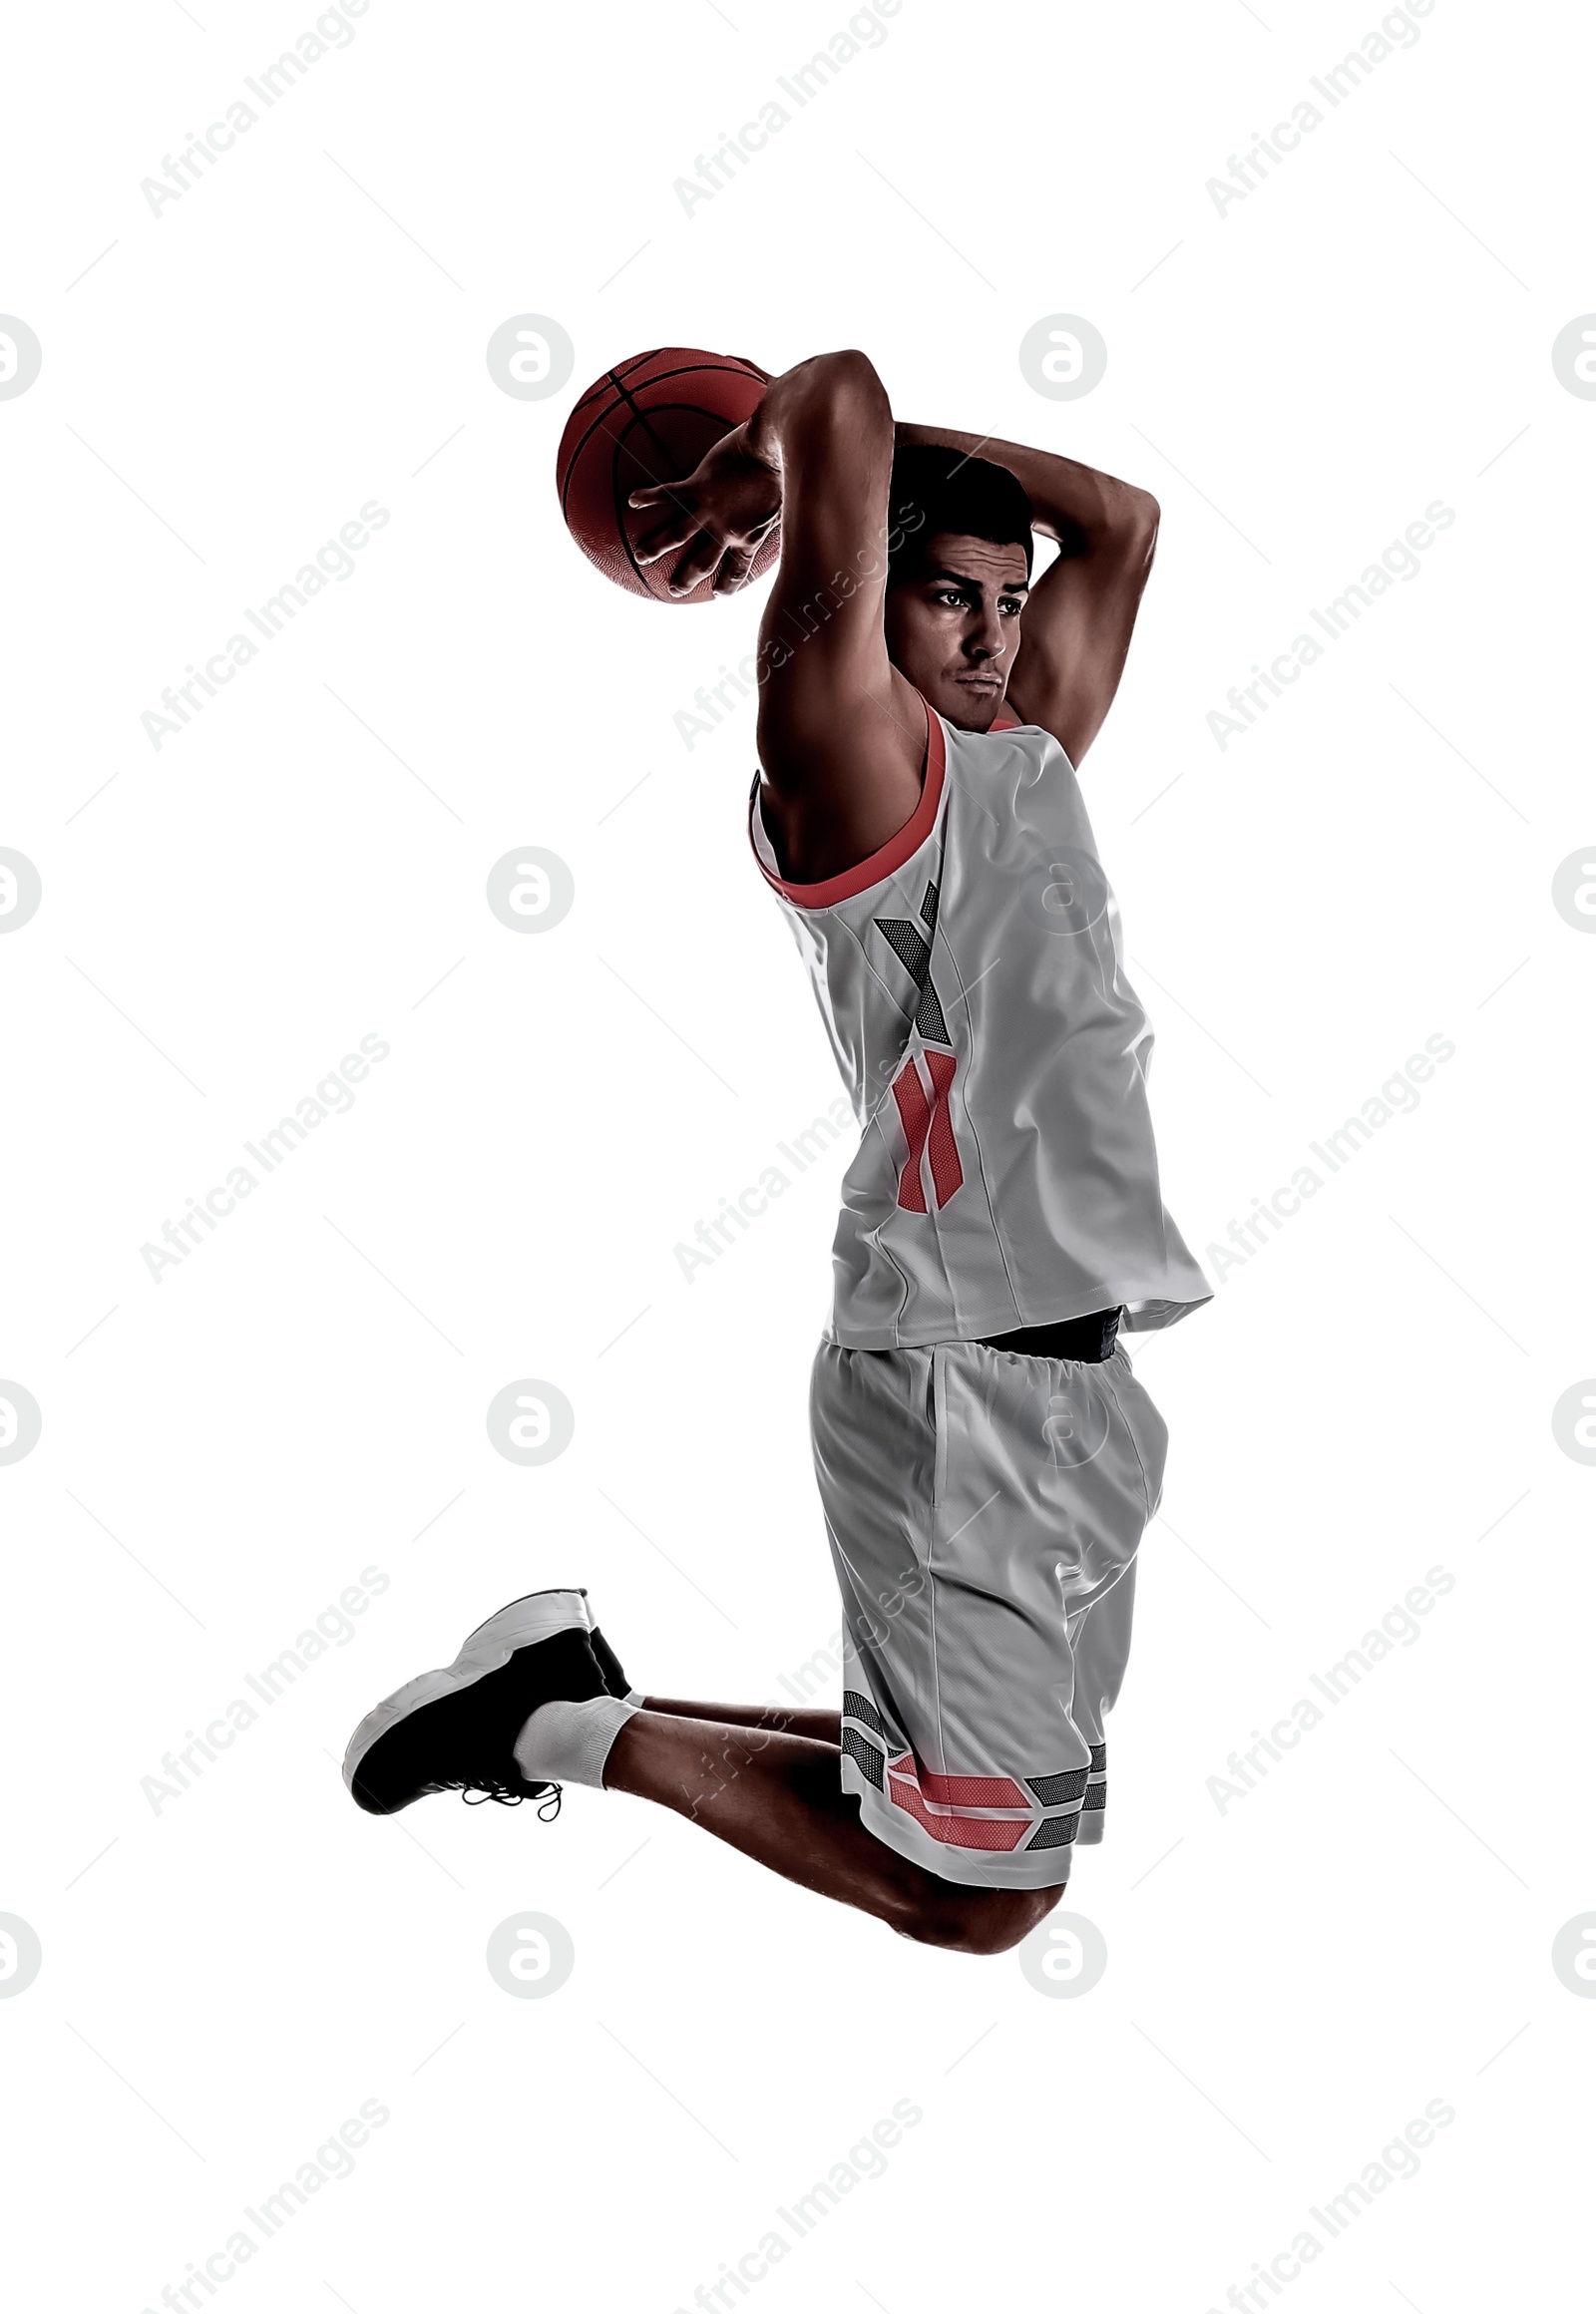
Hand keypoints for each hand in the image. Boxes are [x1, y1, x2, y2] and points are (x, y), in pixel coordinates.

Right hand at [629, 425, 781, 596]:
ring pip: (677, 535)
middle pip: (702, 563)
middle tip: (674, 590)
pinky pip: (668, 494)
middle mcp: (726, 531)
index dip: (729, 584)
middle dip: (686, 579)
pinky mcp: (698, 485)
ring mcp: (709, 510)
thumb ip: (780, 518)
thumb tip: (794, 520)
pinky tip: (632, 500)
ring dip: (656, 548)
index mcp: (749, 538)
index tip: (720, 594)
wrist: (775, 449)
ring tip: (640, 557)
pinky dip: (649, 498)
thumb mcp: (790, 507)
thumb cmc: (788, 473)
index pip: (738, 569)